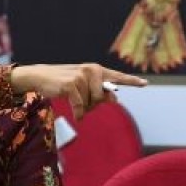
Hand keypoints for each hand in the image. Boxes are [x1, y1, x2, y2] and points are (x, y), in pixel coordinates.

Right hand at [10, 62, 146, 118]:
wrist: (40, 77)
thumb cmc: (64, 83)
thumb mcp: (83, 88)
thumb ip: (100, 93)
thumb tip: (115, 98)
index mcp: (97, 70)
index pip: (117, 76)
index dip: (131, 81)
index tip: (145, 83)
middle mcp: (92, 70)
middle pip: (103, 98)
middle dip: (93, 105)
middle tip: (80, 101)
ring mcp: (82, 76)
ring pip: (91, 104)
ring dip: (83, 108)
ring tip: (73, 100)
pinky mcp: (71, 84)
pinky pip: (80, 107)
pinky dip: (78, 114)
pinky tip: (75, 115)